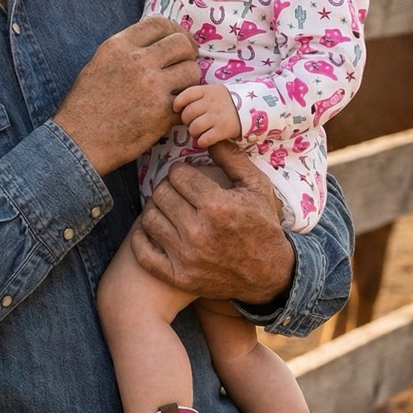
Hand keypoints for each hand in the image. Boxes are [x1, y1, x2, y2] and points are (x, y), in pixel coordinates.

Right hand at [53, 16, 199, 175]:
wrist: (79, 141)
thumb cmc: (84, 106)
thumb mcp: (98, 64)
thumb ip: (125, 51)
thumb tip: (151, 43)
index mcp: (119, 46)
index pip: (159, 23)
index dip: (175, 30)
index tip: (179, 41)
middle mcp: (137, 61)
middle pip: (181, 44)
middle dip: (187, 53)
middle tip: (184, 65)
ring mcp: (152, 87)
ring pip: (191, 71)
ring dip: (189, 80)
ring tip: (179, 90)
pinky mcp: (162, 113)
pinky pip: (189, 100)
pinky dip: (185, 106)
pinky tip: (175, 111)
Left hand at [130, 141, 294, 304]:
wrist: (269, 274)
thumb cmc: (263, 225)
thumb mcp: (257, 187)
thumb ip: (231, 158)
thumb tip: (207, 136)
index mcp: (217, 206)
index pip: (177, 175)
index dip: (181, 171)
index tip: (187, 176)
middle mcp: (199, 232)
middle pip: (161, 194)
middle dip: (168, 188)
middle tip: (177, 191)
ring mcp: (186, 257)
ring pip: (150, 218)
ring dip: (157, 210)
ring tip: (169, 209)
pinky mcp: (178, 276)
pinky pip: (143, 253)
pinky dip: (142, 239)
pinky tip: (152, 230)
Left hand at [174, 83, 240, 146]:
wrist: (251, 108)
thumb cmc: (226, 102)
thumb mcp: (214, 91)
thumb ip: (198, 96)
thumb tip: (178, 109)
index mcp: (208, 90)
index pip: (186, 95)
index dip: (178, 103)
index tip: (177, 109)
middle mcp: (211, 102)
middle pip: (187, 114)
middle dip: (187, 121)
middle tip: (192, 123)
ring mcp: (217, 116)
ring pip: (194, 128)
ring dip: (193, 133)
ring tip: (199, 132)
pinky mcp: (223, 130)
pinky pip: (204, 139)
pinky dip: (201, 142)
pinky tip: (204, 140)